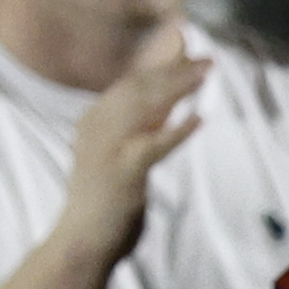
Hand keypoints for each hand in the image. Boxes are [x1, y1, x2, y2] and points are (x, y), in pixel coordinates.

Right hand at [59, 26, 214, 253]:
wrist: (81, 240)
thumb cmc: (103, 201)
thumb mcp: (120, 155)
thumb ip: (141, 129)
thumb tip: (172, 101)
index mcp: (93, 122)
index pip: (129, 84)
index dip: (160, 64)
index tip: (187, 49)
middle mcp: (96, 128)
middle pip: (137, 88)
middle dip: (173, 69)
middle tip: (206, 58)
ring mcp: (107, 149)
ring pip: (144, 106)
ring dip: (178, 87)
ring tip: (206, 74)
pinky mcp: (122, 172)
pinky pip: (154, 145)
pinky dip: (177, 131)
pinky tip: (199, 119)